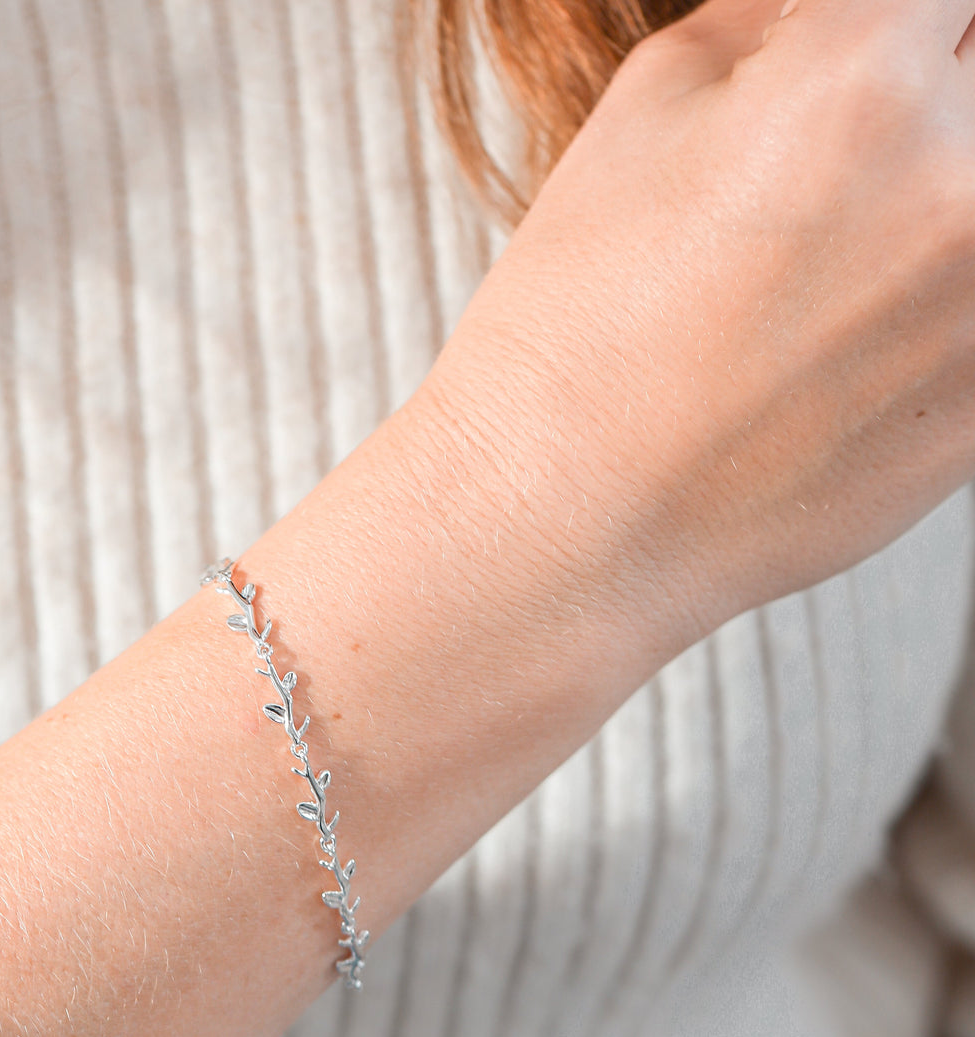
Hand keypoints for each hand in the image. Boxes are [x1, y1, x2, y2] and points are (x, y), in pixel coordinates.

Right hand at [425, 0, 974, 641]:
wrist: (558, 528)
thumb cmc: (569, 338)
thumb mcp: (635, 121)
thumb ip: (769, 23)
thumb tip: (833, 12)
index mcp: (853, 86)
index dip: (891, 27)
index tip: (875, 51)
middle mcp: (957, 187)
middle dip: (925, 102)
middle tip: (835, 173)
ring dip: (931, 209)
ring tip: (827, 271)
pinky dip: (933, 307)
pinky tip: (835, 345)